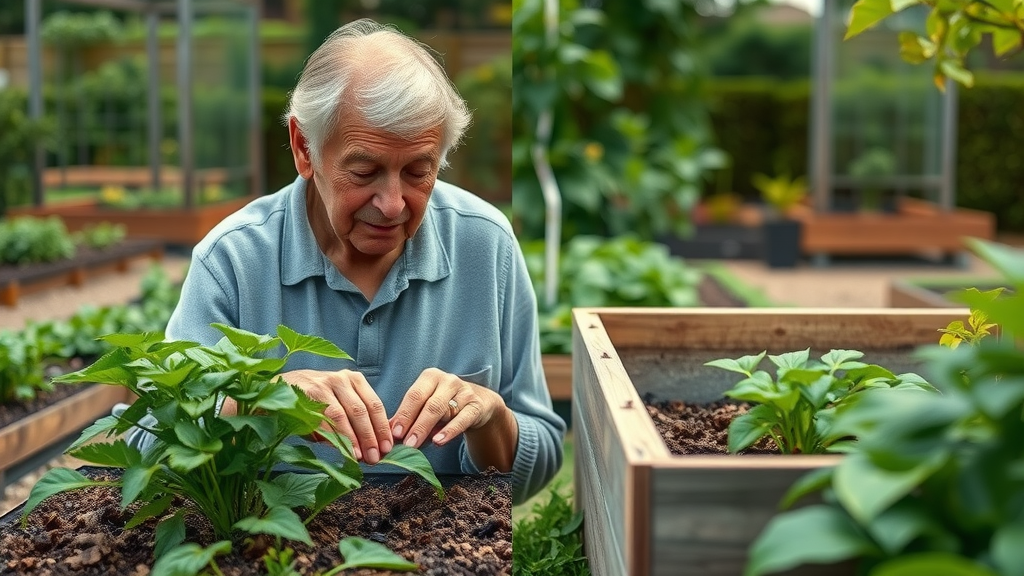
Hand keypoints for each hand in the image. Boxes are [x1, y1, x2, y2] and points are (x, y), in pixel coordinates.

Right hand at [273, 369, 392, 463]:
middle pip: (361, 411)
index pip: (374, 404)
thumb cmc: (314, 400)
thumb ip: (354, 420)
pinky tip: (340, 449)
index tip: (387, 448)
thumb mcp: (338, 403)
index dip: (382, 428)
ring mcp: (322, 385)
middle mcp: (340, 379)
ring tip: (359, 456)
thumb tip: (371, 448)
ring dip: (352, 438)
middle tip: (375, 457)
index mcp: (353, 380)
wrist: (278, 388)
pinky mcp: (305, 394)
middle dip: (370, 436)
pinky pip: (321, 419)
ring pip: (342, 415)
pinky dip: (332, 436)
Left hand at [389, 368, 506, 448]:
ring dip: (428, 428)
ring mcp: (464, 391)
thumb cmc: (445, 407)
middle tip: (404, 443)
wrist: (478, 404)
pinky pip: (462, 418)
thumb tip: (386, 433)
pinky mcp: (476, 405)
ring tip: (416, 444)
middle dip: (414, 424)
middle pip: (428, 403)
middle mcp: (447, 380)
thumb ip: (408, 419)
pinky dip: (450, 431)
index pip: (414, 396)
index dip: (404, 414)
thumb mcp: (426, 408)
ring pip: (444, 410)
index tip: (394, 433)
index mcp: (430, 377)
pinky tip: (439, 441)